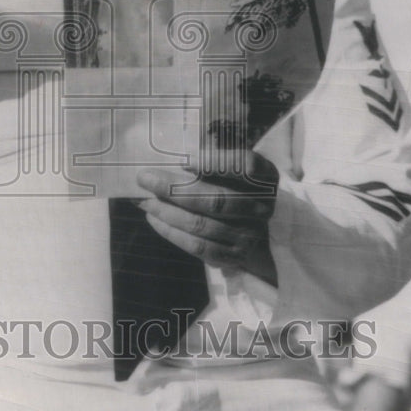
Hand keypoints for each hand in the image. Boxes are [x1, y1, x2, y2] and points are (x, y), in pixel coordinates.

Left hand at [135, 151, 279, 280]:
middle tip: (144, 178)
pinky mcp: (234, 255)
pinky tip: (154, 218)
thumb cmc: (235, 184)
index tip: (183, 160)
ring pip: (202, 225)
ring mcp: (250, 235)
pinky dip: (172, 232)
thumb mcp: (234, 165)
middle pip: (216, 200)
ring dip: (167, 212)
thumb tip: (169, 154)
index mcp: (266, 177)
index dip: (215, 163)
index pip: (246, 166)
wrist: (254, 226)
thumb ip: (212, 156)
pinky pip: (198, 246)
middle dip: (174, 189)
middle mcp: (262, 207)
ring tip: (143, 199)